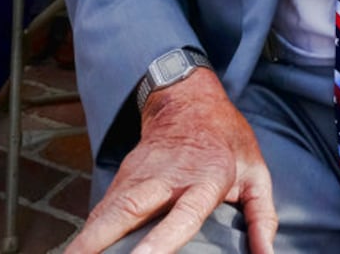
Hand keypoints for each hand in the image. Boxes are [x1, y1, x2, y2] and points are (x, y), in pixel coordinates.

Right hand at [66, 71, 276, 253]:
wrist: (188, 100)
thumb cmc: (226, 141)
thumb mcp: (256, 173)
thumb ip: (261, 216)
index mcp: (205, 178)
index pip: (182, 215)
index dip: (162, 240)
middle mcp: (167, 177)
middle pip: (129, 210)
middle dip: (100, 241)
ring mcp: (139, 176)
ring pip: (106, 209)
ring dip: (86, 239)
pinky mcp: (122, 178)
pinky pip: (101, 209)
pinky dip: (87, 232)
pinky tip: (78, 252)